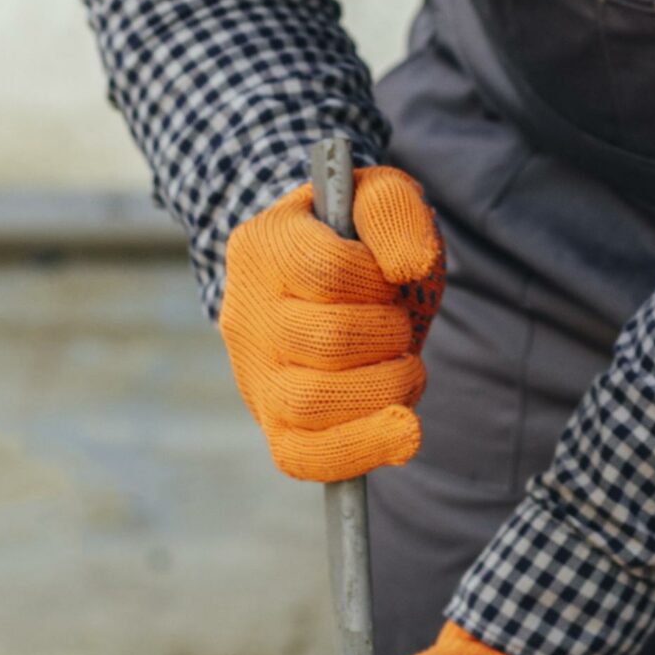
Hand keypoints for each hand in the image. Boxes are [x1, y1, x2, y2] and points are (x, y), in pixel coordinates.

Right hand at [219, 165, 444, 480]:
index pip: (323, 271)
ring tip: (404, 369)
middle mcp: (246, 314)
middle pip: (324, 340)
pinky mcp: (276, 426)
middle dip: (387, 333)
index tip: (390, 275)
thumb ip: (393, 212)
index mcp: (262, 245)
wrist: (331, 283)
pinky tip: (403, 433)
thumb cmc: (358, 240)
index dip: (374, 278)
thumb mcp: (377, 197)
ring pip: (310, 403)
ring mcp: (255, 376)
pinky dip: (360, 450)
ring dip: (384, 387)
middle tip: (399, 324)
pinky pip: (305, 457)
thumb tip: (409, 265)